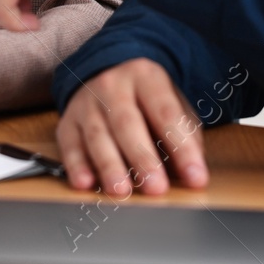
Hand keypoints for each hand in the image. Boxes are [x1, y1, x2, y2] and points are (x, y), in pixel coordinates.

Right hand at [57, 58, 207, 198]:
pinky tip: (85, 183)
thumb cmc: (146, 98)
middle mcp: (113, 85)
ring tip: (121, 191)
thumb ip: (186, 134)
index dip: (182, 147)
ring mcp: (86, 103)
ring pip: (97, 135)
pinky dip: (76, 166)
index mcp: (146, 76)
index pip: (166, 113)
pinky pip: (70, 145)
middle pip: (127, 123)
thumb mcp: (173, 103)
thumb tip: (193, 171)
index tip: (196, 177)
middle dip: (142, 158)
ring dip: (110, 165)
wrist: (105, 72)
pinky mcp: (67, 122)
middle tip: (156, 188)